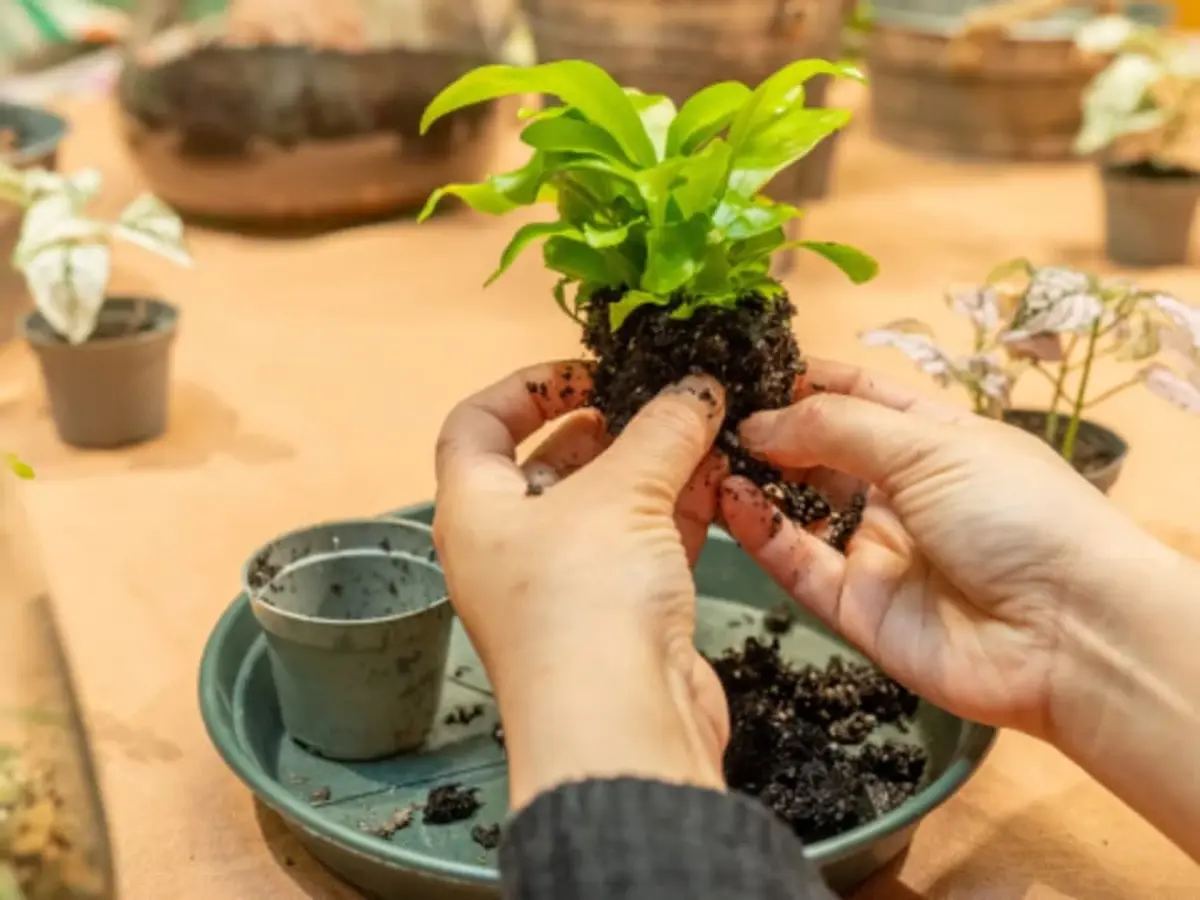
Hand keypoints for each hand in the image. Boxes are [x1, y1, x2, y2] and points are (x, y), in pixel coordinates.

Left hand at [433, 360, 730, 809]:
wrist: (620, 726)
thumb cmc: (584, 602)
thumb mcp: (621, 493)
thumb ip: (661, 430)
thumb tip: (698, 385)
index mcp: (474, 511)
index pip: (477, 425)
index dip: (526, 387)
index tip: (587, 370)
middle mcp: (510, 547)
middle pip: (550, 463)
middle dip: (608, 425)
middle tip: (659, 395)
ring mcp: (566, 583)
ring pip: (608, 504)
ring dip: (654, 464)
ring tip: (703, 424)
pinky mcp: (620, 613)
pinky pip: (646, 542)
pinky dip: (679, 508)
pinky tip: (720, 477)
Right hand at [720, 358, 1181, 742]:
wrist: (1068, 635)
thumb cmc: (1015, 513)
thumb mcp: (929, 445)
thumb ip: (834, 427)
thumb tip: (756, 420)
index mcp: (933, 438)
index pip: (855, 395)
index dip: (802, 379)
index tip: (741, 364)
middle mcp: (900, 491)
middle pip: (818, 452)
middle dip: (766, 430)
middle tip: (704, 412)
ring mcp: (877, 551)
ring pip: (798, 509)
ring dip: (753, 479)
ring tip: (701, 452)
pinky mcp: (856, 608)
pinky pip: (797, 563)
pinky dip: (760, 532)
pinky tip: (728, 498)